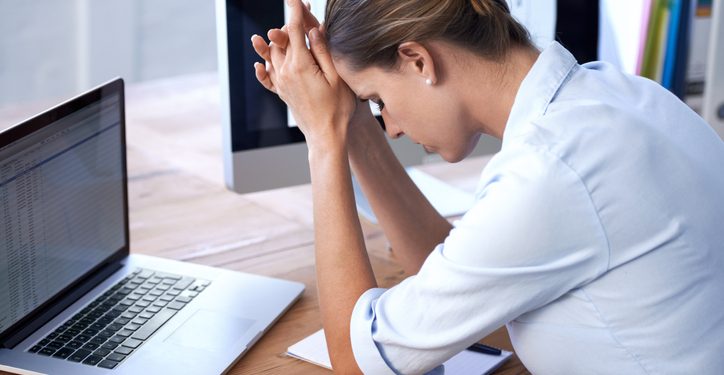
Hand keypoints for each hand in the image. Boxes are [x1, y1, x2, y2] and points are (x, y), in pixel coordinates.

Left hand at [250, 0, 355, 150]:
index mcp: (301, 65)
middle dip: (290, 23)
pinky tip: (260, 62)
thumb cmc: (337, 109)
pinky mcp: (281, 93)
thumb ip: (323, 52)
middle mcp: (286, 72)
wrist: (326, 136)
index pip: (294, 30)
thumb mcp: (336, 77)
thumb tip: (313, 30)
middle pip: (282, 39)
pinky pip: (267, 76)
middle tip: (302, 13)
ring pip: (272, 54)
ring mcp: (281, 83)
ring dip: (277, 40)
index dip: (296, 12)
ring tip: (283, 30)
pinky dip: (263, 66)